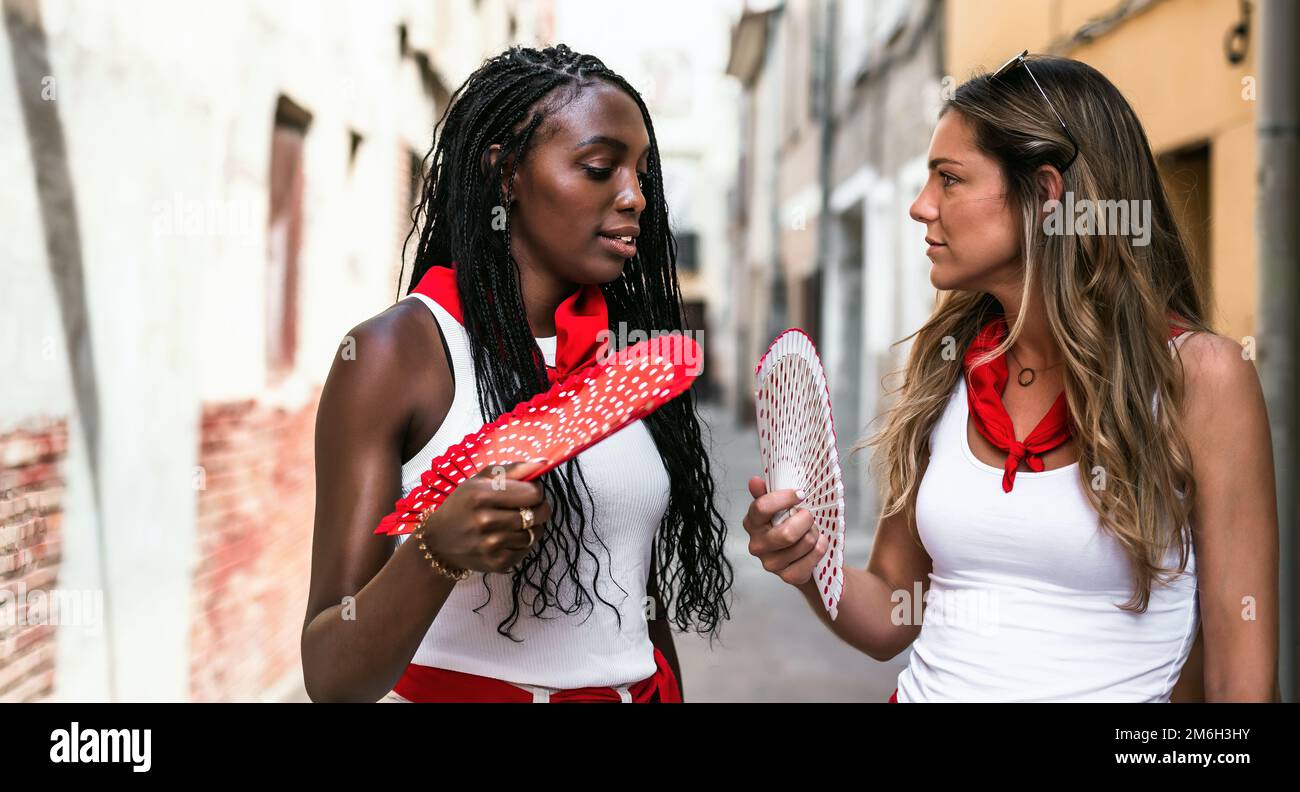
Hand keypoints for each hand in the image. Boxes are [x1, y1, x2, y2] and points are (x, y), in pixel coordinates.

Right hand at [422, 461, 551, 573]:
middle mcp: (486, 520)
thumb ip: (513, 469)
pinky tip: (509, 536)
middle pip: (538, 513)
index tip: (530, 490)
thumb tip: (543, 462)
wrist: (439, 542)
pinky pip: (527, 549)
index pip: (532, 492)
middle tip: (528, 505)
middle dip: (539, 507)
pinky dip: (523, 542)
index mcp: (480, 495)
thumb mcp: (479, 480)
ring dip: (532, 526)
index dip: (537, 489)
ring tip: (516, 521)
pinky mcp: (498, 563)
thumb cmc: (463, 505)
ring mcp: (492, 544)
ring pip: (535, 532)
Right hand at [742, 476, 826, 585]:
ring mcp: (771, 564)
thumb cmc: (787, 526)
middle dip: (806, 520)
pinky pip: (812, 557)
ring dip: (815, 533)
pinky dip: (821, 547)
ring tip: (812, 531)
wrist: (799, 557)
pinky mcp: (788, 576)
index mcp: (752, 523)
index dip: (785, 498)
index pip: (762, 507)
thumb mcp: (778, 507)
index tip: (800, 495)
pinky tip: (817, 544)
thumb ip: (766, 493)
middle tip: (809, 517)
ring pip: (804, 543)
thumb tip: (755, 481)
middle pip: (787, 533)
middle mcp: (757, 545)